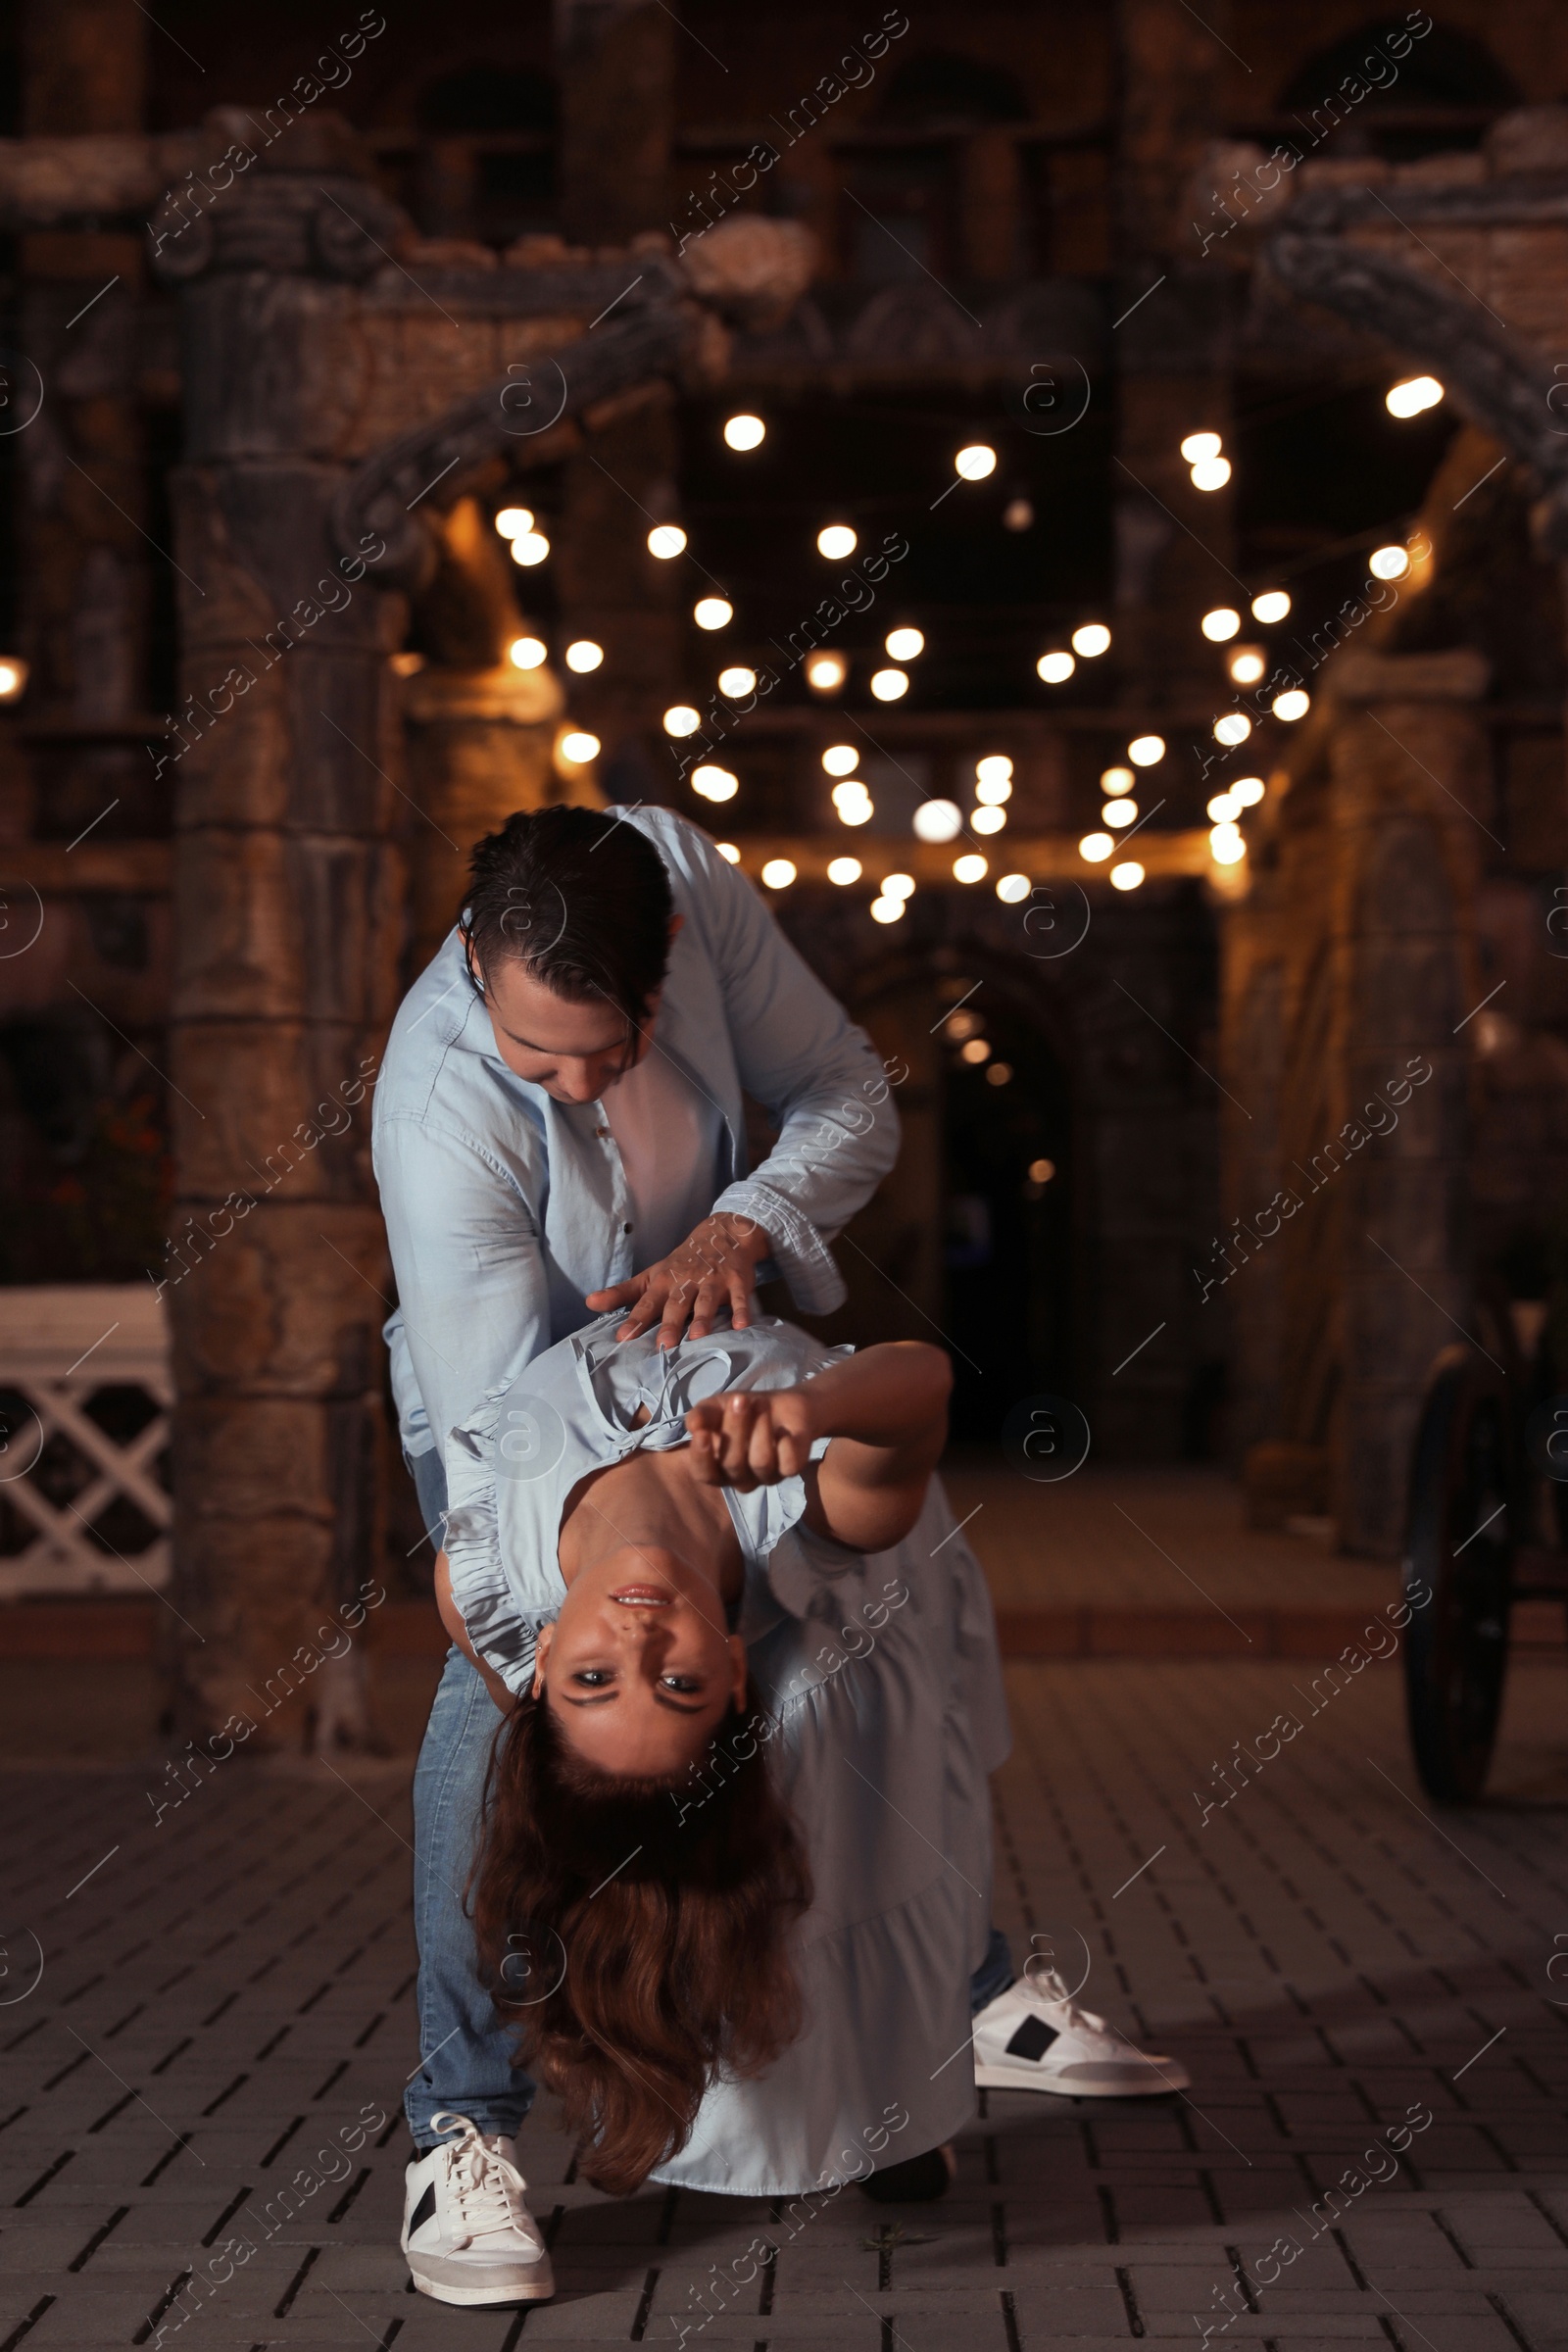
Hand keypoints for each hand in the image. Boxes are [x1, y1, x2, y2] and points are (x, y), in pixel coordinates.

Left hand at [586, 1212, 771, 1348]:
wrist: (722, 1234)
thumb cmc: (681, 1264)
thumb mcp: (651, 1276)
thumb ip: (622, 1293)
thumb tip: (589, 1303)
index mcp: (664, 1283)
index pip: (647, 1304)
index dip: (635, 1320)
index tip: (622, 1337)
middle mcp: (687, 1282)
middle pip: (677, 1305)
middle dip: (670, 1323)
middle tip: (663, 1345)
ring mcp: (713, 1281)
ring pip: (707, 1302)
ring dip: (703, 1319)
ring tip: (698, 1337)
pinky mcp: (737, 1282)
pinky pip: (741, 1298)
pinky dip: (743, 1311)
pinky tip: (743, 1327)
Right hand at [684, 1388, 817, 1489]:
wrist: (781, 1404)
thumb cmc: (742, 1410)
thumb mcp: (716, 1407)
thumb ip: (701, 1416)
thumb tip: (693, 1424)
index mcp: (717, 1468)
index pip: (704, 1473)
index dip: (702, 1457)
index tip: (702, 1434)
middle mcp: (741, 1478)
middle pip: (733, 1464)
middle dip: (735, 1429)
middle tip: (740, 1399)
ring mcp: (767, 1476)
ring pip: (761, 1462)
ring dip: (760, 1428)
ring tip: (761, 1403)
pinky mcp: (791, 1469)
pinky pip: (788, 1465)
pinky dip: (785, 1444)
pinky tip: (783, 1430)